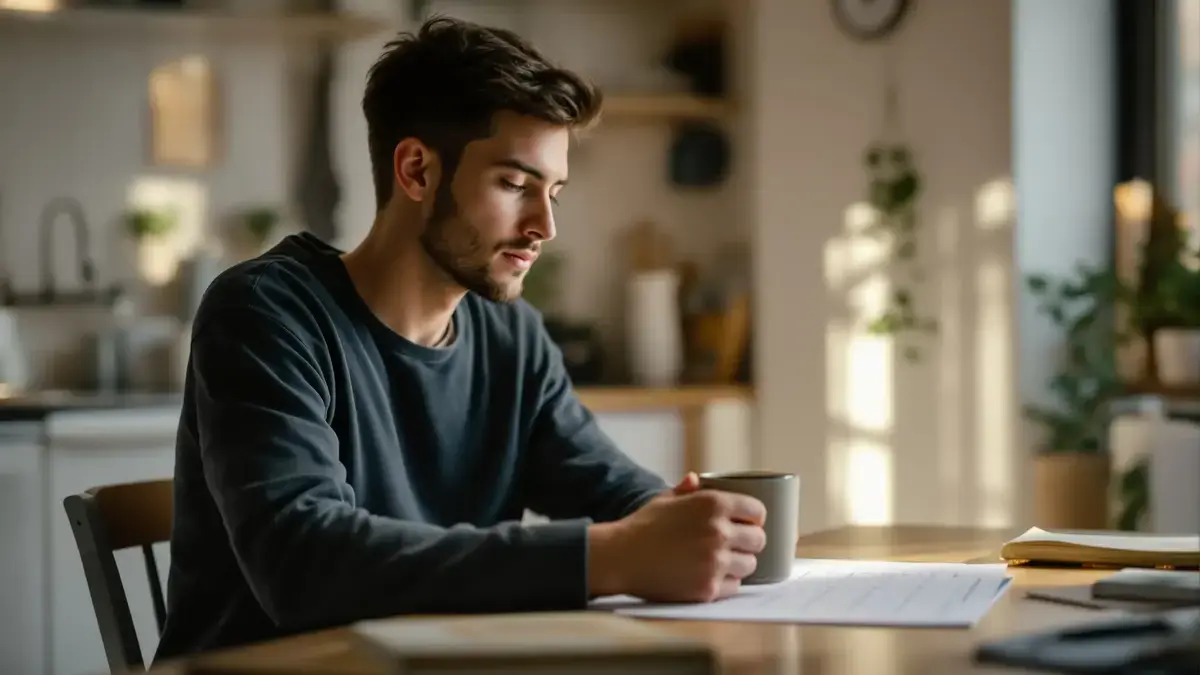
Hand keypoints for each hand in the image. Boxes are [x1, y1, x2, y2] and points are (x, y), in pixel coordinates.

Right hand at [587, 473, 766, 602]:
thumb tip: (695, 479)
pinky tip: (708, 576)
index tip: (747, 523)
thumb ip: (686, 490)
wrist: (619, 557)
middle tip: (735, 545)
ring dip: (738, 564)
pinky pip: (734, 587)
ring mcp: (715, 562)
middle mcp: (719, 531)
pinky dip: (724, 583)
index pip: (757, 511)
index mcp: (713, 504)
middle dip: (748, 542)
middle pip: (758, 540)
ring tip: (720, 562)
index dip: (753, 518)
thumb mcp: (664, 500)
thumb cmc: (641, 526)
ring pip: (750, 565)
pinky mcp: (708, 588)